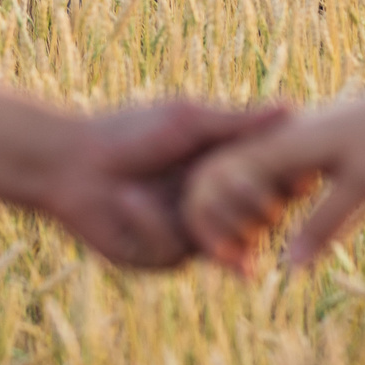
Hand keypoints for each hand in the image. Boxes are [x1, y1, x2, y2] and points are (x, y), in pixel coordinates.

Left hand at [44, 102, 287, 268]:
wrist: (71, 164)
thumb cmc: (131, 132)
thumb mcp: (189, 122)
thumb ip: (239, 124)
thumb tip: (293, 107)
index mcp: (225, 171)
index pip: (272, 188)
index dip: (283, 186)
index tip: (293, 177)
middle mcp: (213, 206)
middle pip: (256, 224)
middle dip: (248, 207)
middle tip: (234, 192)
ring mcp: (189, 235)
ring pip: (221, 245)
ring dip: (197, 217)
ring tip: (174, 190)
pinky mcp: (160, 257)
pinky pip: (172, 250)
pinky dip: (150, 223)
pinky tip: (127, 199)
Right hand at [182, 82, 364, 273]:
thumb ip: (324, 225)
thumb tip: (288, 268)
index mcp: (282, 143)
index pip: (218, 180)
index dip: (216, 224)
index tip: (243, 258)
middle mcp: (277, 139)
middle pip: (219, 179)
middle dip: (220, 222)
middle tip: (246, 263)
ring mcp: (290, 143)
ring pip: (243, 180)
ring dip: (241, 217)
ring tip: (254, 257)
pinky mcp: (307, 150)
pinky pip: (269, 180)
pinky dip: (264, 206)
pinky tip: (280, 232)